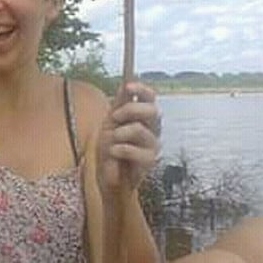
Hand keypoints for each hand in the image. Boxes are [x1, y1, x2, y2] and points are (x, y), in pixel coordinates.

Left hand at [96, 82, 160, 197]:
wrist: (109, 177)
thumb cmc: (111, 148)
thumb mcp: (110, 124)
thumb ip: (118, 105)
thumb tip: (124, 85)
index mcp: (144, 117)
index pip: (150, 97)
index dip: (142, 90)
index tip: (128, 87)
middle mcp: (153, 129)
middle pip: (152, 110)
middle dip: (129, 110)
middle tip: (114, 118)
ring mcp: (153, 144)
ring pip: (138, 129)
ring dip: (119, 134)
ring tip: (112, 143)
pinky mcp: (150, 160)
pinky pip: (132, 149)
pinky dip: (117, 149)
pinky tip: (114, 154)